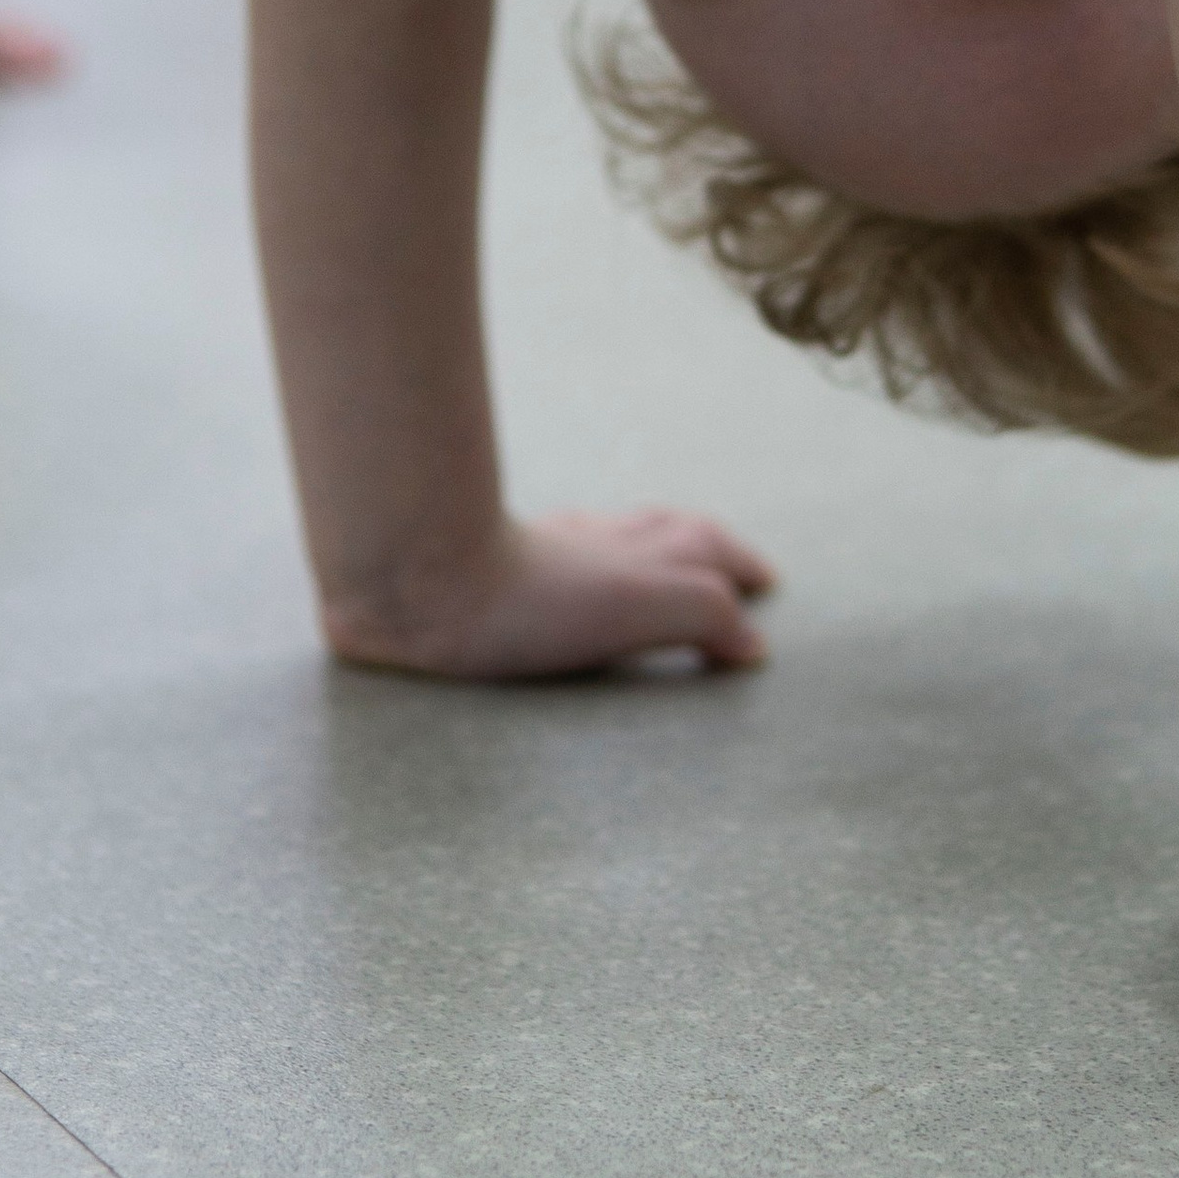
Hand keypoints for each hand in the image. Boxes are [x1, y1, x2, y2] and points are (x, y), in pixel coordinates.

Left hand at [324, 508, 776, 680]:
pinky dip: (582, 557)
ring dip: (646, 548)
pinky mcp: (489, 565)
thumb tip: (751, 645)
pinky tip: (560, 569)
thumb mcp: (638, 606)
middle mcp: (594, 541)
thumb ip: (703, 616)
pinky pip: (552, 553)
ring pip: (609, 536)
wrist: (416, 581)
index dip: (735, 567)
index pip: (703, 550)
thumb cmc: (525, 602)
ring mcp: (542, 548)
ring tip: (657, 563)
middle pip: (664, 532)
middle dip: (704, 550)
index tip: (761, 585)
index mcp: (635, 554)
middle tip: (731, 570)